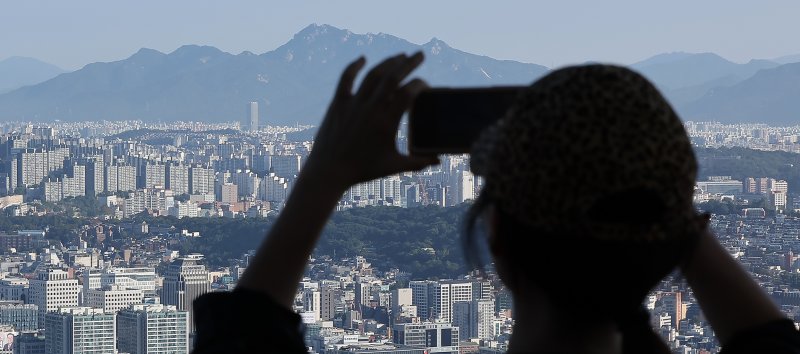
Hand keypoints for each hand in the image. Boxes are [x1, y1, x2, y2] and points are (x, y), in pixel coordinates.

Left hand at [306, 52, 439, 189]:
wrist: (329, 171)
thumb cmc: (363, 170)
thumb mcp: (393, 167)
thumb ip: (418, 162)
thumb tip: (439, 161)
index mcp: (386, 122)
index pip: (408, 93)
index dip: (420, 85)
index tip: (425, 86)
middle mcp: (370, 108)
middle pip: (392, 77)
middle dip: (409, 63)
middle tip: (420, 55)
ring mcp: (353, 103)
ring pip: (373, 74)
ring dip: (388, 62)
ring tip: (400, 57)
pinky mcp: (338, 103)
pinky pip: (346, 78)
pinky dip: (354, 66)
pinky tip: (362, 59)